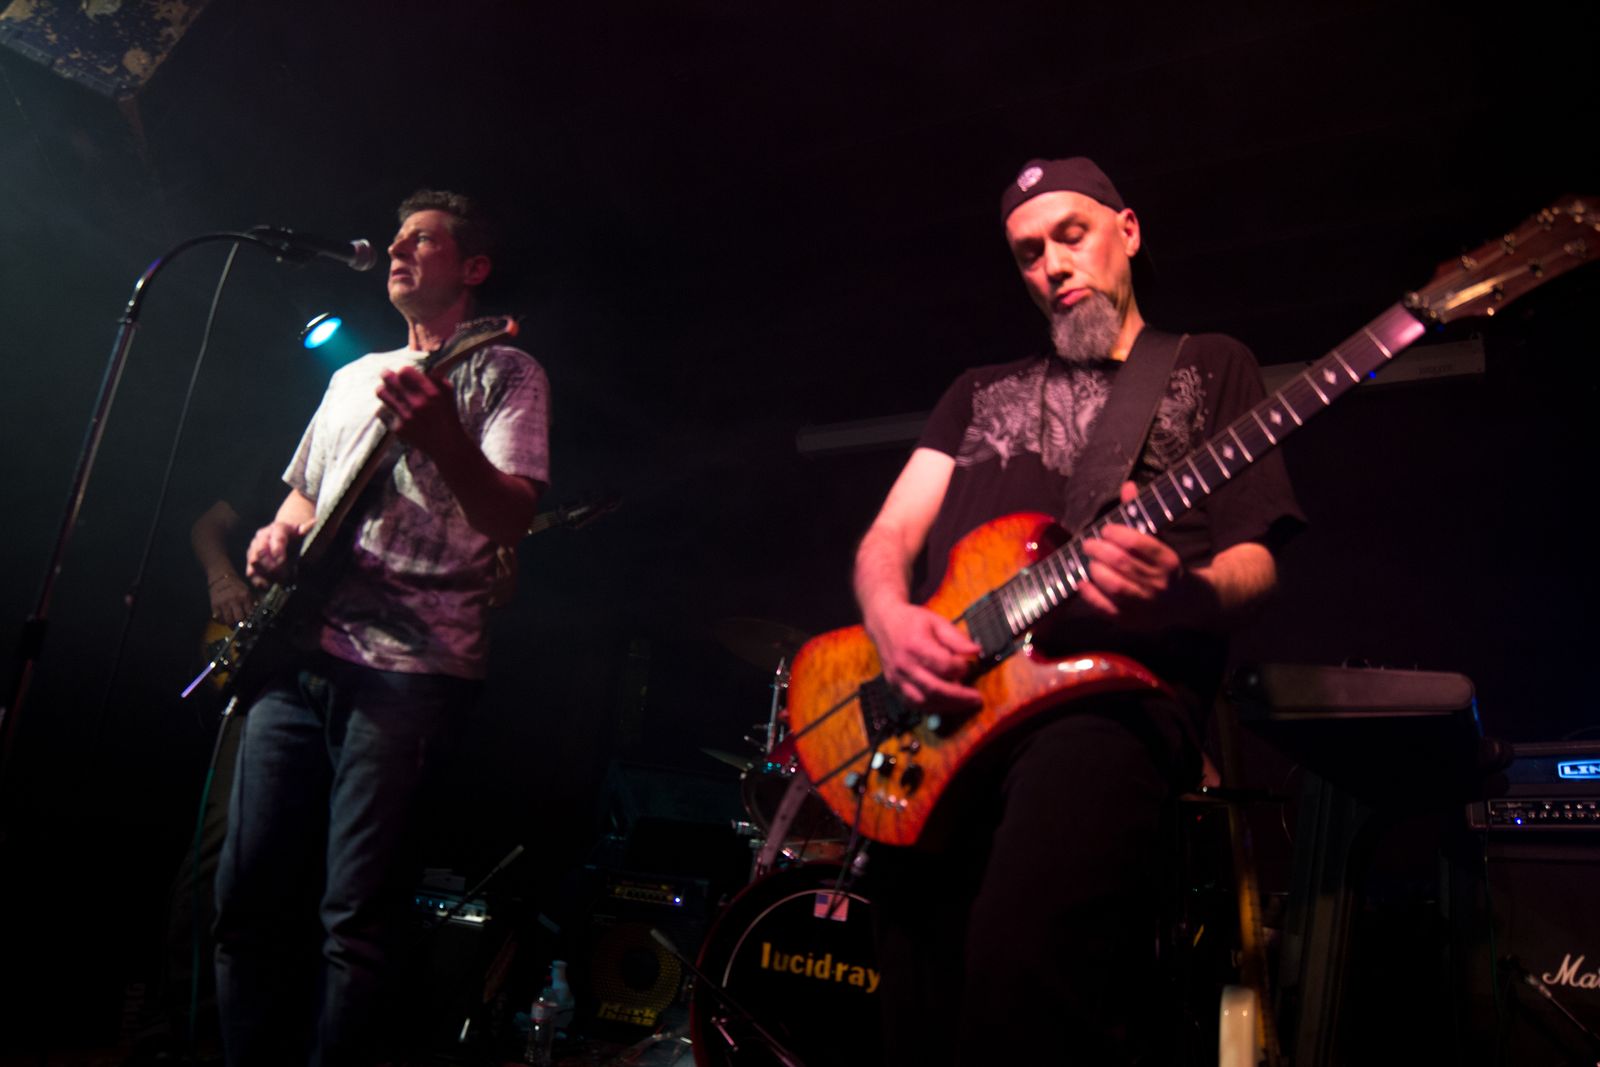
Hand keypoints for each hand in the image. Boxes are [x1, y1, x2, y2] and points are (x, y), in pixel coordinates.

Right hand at [207, 572, 255, 624]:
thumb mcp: (247, 592)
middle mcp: (234, 600)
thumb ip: (251, 604)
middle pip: (239, 619)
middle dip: (240, 625)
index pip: (249, 614)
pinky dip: (222, 621)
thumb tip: (256, 616)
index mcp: (245, 596)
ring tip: (233, 624)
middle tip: (241, 627)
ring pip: (228, 621)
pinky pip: (218, 619)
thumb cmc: (237, 587)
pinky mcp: (214, 605)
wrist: (221, 578)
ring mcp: (223, 603)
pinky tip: (225, 618)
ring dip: (231, 624)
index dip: (250, 621)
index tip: (250, 625)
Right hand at [245, 519, 312, 587]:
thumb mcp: (300, 532)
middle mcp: (262, 537)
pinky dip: (259, 580)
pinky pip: (250, 571)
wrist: (281, 535)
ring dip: (266, 574)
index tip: (284, 563)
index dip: (279, 552)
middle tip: (283, 577)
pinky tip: (269, 585)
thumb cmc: (293, 536)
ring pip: (254, 562)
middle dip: (271, 567)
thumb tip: (314, 522)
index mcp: (277, 529)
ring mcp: (254, 547)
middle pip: (260, 552)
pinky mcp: (251, 559)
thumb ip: (306, 529)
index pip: (276, 540)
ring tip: (279, 581)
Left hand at [377, 365, 466, 457]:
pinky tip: (391, 409)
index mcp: (431, 393)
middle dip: (386, 375)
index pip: (405, 371)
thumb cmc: (448, 418)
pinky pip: (382, 412)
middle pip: (389, 379)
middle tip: (386, 374)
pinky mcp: (398, 429)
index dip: (403, 370)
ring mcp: (406, 417)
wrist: (447, 447)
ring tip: (384, 390)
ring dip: (383, 390)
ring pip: (381, 393)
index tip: (403, 372)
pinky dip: (385, 409)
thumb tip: (424, 366)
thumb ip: (438, 379)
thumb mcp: (449, 395)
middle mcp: (417, 403)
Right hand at [864, 601, 982, 708]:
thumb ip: (956, 638)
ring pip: (924, 702)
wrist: (883, 623)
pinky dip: (932, 708)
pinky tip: (945, 705)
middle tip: (977, 699)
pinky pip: (913, 705)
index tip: (968, 665)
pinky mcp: (894, 686)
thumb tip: (976, 651)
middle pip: (934, 689)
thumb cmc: (912, 621)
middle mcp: (904, 664)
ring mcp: (897, 678)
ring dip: (947, 706)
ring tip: (964, 704)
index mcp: (916, 645)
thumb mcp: (936, 622)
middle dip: (959, 697)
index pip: (944, 665)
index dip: (960, 668)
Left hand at [1076, 481, 1201, 629]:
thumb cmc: (1165, 565)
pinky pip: (1108, 609)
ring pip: (1116, 587)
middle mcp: (1161, 585)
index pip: (1139, 543)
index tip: (1105, 530)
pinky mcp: (1133, 621)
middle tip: (1088, 544)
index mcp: (1168, 561)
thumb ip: (1141, 514)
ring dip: (1096, 571)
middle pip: (1123, 565)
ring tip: (1088, 561)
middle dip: (1100, 551)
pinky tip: (1081, 582)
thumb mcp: (1160, 540)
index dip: (1117, 534)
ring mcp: (1147, 606)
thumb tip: (1127, 486)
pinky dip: (1091, 595)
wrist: (1187, 602)